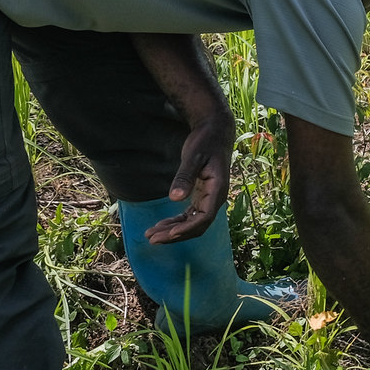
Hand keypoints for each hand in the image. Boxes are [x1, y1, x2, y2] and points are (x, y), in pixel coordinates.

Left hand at [144, 113, 235, 243]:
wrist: (215, 131)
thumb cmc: (205, 141)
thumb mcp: (194, 156)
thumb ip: (185, 177)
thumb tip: (175, 198)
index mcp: (218, 190)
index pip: (204, 217)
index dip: (187, 228)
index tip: (169, 234)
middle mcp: (215, 198)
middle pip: (197, 225)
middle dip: (175, 235)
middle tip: (152, 239)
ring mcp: (209, 199)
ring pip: (192, 223)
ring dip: (173, 231)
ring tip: (151, 235)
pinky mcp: (202, 196)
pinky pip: (190, 215)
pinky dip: (176, 222)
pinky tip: (162, 225)